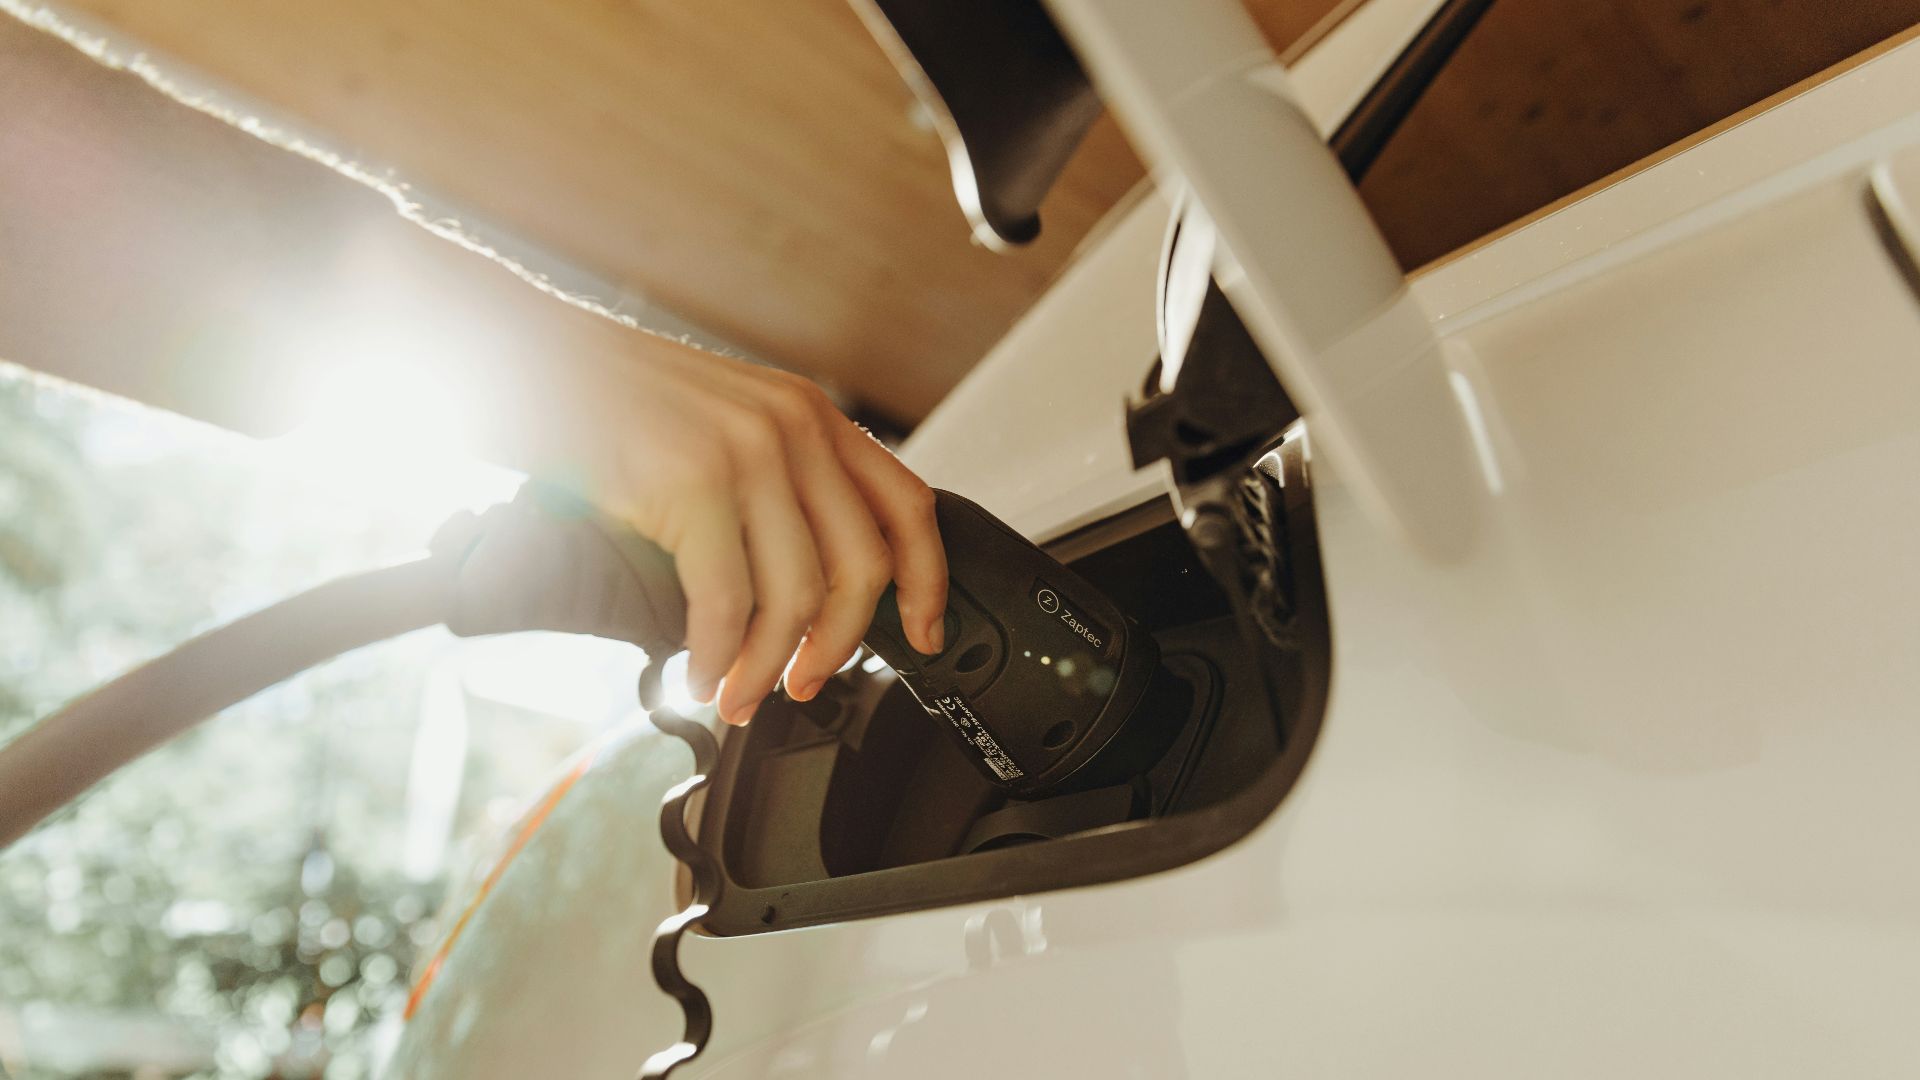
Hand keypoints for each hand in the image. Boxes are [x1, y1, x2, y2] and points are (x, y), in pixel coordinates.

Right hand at [563, 333, 946, 725]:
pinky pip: (726, 601)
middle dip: (839, 646)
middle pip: (861, 567)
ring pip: (796, 596)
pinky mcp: (691, 482)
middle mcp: (792, 428)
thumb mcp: (721, 423)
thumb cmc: (606, 400)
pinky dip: (717, 656)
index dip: (927, 581)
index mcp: (810, 414)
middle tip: (804, 683)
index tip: (923, 635)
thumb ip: (774, 482)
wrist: (520, 355)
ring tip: (737, 694)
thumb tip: (803, 584)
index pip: (907, 505)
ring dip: (767, 666)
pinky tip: (700, 674)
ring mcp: (745, 452)